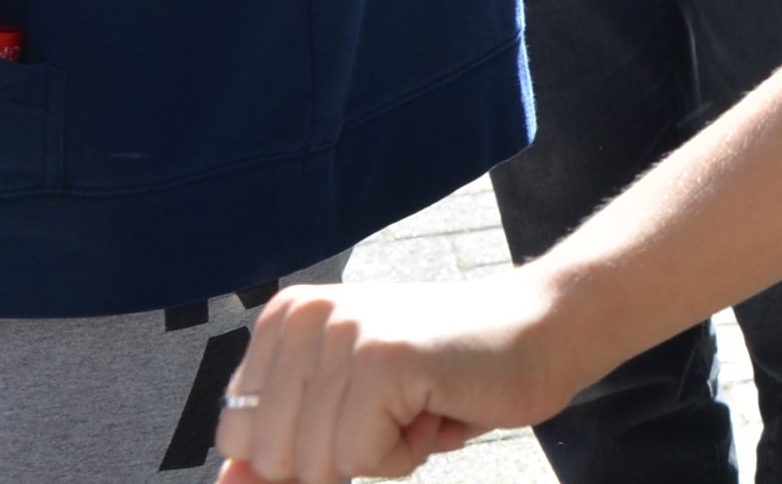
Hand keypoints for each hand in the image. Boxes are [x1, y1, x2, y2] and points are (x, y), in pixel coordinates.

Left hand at [214, 273, 573, 483]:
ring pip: (316, 464)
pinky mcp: (382, 356)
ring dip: (379, 456)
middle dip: (339, 458)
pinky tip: (438, 408)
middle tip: (397, 409)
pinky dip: (406, 455)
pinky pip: (361, 458)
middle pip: (270, 457)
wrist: (543, 332)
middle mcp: (304, 316)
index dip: (304, 452)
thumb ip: (282, 448)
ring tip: (421, 405)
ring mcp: (343, 332)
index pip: (238, 437)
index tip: (363, 410)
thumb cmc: (448, 376)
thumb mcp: (348, 411)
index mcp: (286, 320)